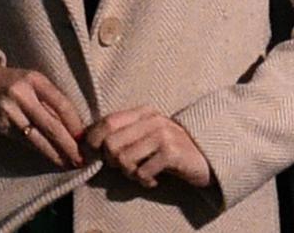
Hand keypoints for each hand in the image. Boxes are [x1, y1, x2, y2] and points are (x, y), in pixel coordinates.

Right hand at [0, 61, 85, 168]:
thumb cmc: (9, 81)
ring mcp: (8, 112)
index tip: (84, 137)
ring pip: (36, 137)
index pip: (61, 103)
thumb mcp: (30, 81)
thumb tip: (72, 124)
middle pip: (50, 124)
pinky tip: (49, 157)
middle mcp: (22, 95)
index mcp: (34, 79)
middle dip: (68, 144)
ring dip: (54, 153)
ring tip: (69, 163)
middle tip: (81, 158)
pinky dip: (38, 150)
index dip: (74, 123)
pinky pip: (23, 141)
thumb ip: (48, 98)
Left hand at [85, 106, 211, 188]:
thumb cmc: (171, 149)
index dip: (94, 140)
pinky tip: (154, 179)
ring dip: (130, 173)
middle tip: (127, 167)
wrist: (207, 157)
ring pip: (123, 159)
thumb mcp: (148, 135)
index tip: (97, 155)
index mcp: (144, 112)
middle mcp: (153, 120)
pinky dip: (144, 181)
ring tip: (142, 173)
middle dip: (112, 161)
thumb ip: (123, 133)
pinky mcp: (171, 152)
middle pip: (111, 143)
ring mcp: (163, 134)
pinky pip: (141, 172)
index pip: (107, 122)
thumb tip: (87, 141)